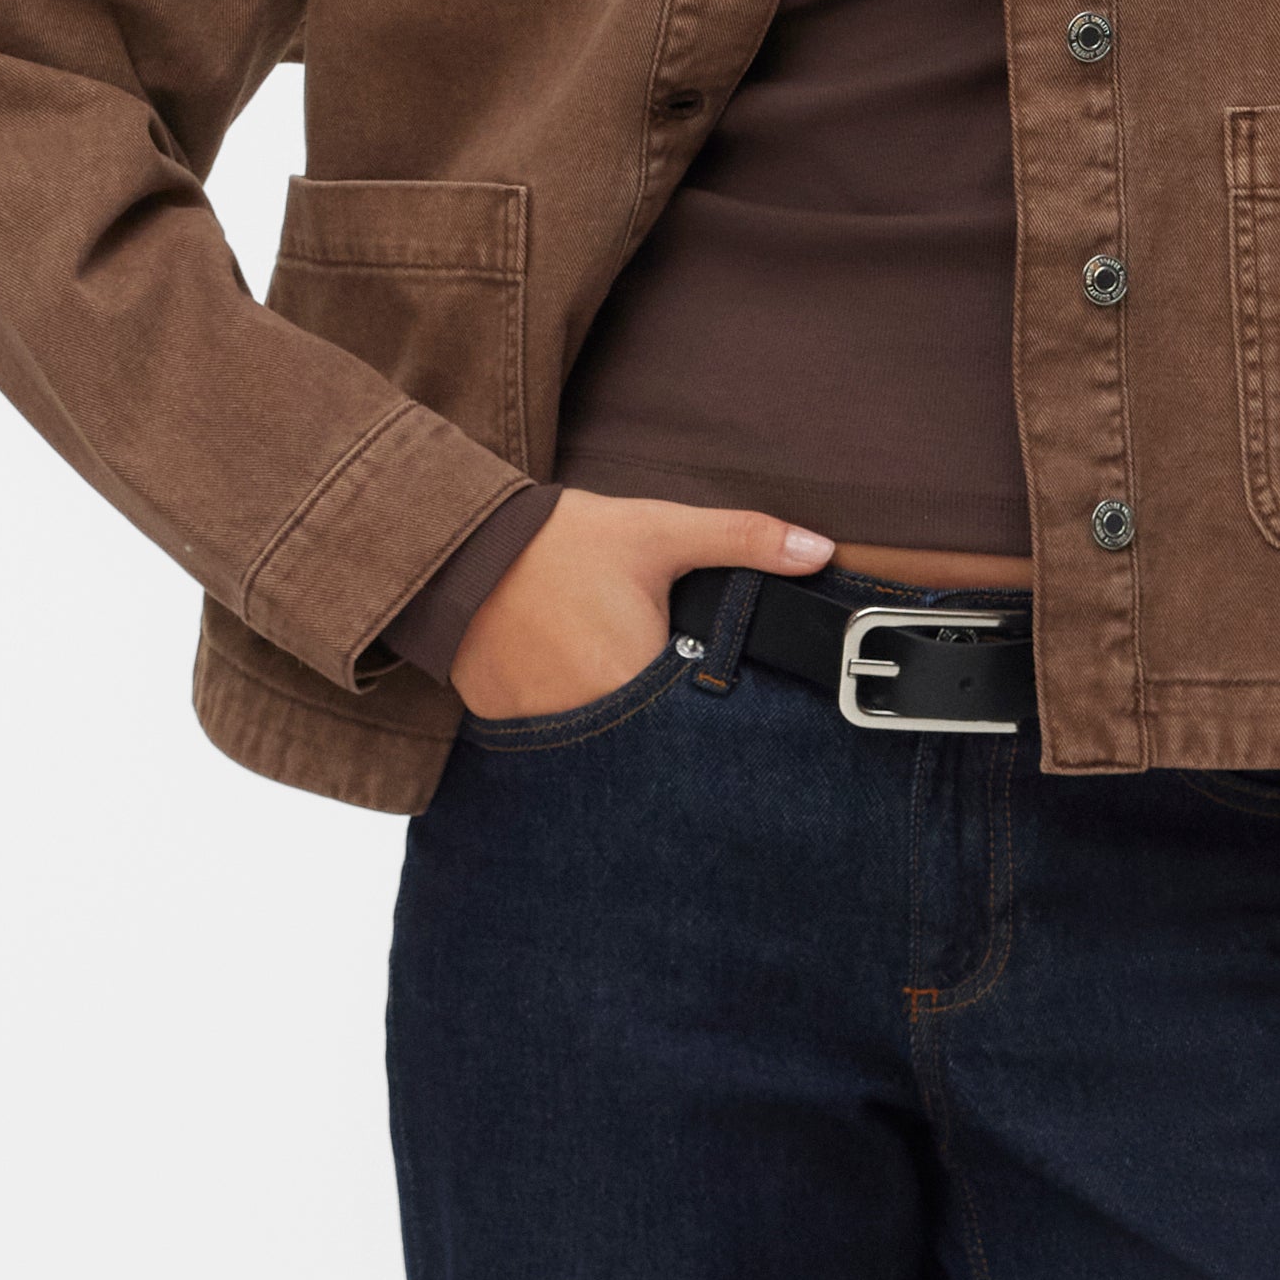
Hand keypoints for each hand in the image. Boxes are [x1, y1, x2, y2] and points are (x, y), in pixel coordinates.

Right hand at [447, 488, 835, 721]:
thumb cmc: (563, 541)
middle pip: (651, 743)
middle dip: (665, 723)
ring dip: (616, 727)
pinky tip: (566, 685)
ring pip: (601, 748)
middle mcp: (589, 719)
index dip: (710, 710)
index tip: (712, 696)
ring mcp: (540, 731)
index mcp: (635, 675)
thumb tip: (821, 549)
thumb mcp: (658, 531)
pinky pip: (552, 741)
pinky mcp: (502, 728)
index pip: (697, 721)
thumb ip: (742, 539)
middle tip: (654, 676)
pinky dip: (565, 722)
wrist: (459, 548)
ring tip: (607, 678)